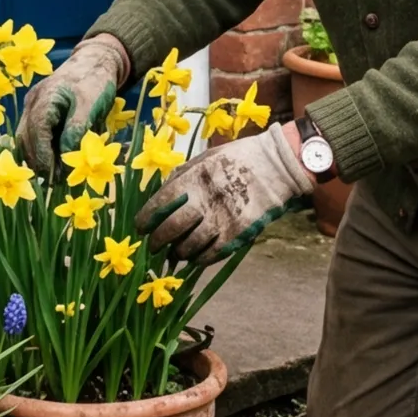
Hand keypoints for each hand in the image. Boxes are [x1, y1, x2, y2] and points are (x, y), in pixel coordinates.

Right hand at [17, 33, 129, 175]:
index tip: (52, 173)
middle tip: (53, 181)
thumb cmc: (95, 80)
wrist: (95, 60)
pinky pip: (32, 132)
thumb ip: (76, 129)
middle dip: (37, 160)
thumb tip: (66, 156)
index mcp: (45, 97)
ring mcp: (32, 104)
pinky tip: (50, 161)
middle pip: (26, 136)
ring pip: (25, 136)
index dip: (43, 154)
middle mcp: (33, 101)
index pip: (37, 131)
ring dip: (35, 156)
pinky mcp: (37, 109)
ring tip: (52, 175)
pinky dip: (39, 148)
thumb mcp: (90, 105)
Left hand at [137, 123, 312, 266]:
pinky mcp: (238, 233)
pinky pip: (211, 254)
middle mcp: (205, 200)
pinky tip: (196, 256)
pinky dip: (200, 258)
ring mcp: (223, 219)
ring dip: (178, 252)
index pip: (161, 203)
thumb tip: (159, 198)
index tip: (141, 227)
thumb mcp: (205, 158)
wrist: (276, 165)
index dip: (147, 218)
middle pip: (171, 229)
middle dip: (157, 241)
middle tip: (153, 246)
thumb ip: (181, 176)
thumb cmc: (236, 158)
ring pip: (189, 246)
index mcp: (194, 177)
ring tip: (175, 252)